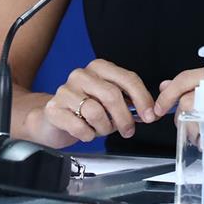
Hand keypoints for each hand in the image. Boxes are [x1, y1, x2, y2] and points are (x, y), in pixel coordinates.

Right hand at [23, 59, 157, 148]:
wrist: (53, 118)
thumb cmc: (85, 109)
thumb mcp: (110, 102)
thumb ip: (130, 103)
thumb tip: (150, 112)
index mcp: (99, 68)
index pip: (127, 78)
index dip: (142, 98)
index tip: (149, 115)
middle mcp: (82, 75)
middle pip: (112, 95)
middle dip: (124, 118)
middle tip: (127, 130)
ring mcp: (66, 90)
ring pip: (96, 112)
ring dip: (104, 128)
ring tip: (100, 129)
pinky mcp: (54, 108)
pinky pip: (79, 126)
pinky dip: (88, 135)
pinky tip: (86, 132)